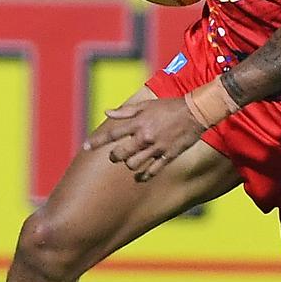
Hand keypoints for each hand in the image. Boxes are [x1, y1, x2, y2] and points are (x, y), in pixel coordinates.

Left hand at [83, 98, 204, 181]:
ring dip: (129, 165)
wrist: (195, 112)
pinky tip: (141, 176)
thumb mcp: (146, 105)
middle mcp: (145, 136)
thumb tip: (107, 112)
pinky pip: (152, 171)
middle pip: (121, 154)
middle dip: (114, 157)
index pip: (112, 133)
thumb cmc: (168, 107)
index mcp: (139, 123)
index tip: (85, 147)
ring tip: (131, 162)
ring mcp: (157, 148)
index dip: (97, 141)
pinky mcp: (168, 156)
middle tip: (115, 156)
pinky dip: (144, 176)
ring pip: (134, 165)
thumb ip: (126, 111)